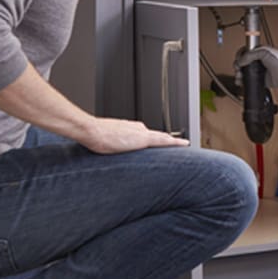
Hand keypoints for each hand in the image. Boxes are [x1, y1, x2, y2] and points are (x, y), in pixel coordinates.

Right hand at [73, 117, 189, 153]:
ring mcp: (141, 132)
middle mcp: (138, 128)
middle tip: (180, 145)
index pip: (146, 135)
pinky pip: (164, 141)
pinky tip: (184, 144)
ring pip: (162, 138)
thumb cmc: (95, 136)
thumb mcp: (106, 139)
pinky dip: (175, 142)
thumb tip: (112, 149)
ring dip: (173, 142)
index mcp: (130, 128)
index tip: (163, 142)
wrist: (92, 131)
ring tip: (185, 145)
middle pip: (157, 136)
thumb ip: (113, 143)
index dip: (156, 139)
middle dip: (167, 141)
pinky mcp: (144, 138)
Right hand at [235, 46, 277, 87]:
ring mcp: (258, 71)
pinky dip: (244, 82)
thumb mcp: (263, 52)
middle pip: (242, 63)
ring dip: (239, 75)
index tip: (238, 62)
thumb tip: (240, 61)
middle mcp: (257, 61)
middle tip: (238, 71)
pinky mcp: (261, 80)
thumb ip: (250, 55)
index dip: (239, 57)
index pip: (244, 53)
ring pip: (244, 72)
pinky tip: (242, 82)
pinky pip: (249, 81)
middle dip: (237, 67)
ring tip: (239, 77)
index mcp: (258, 52)